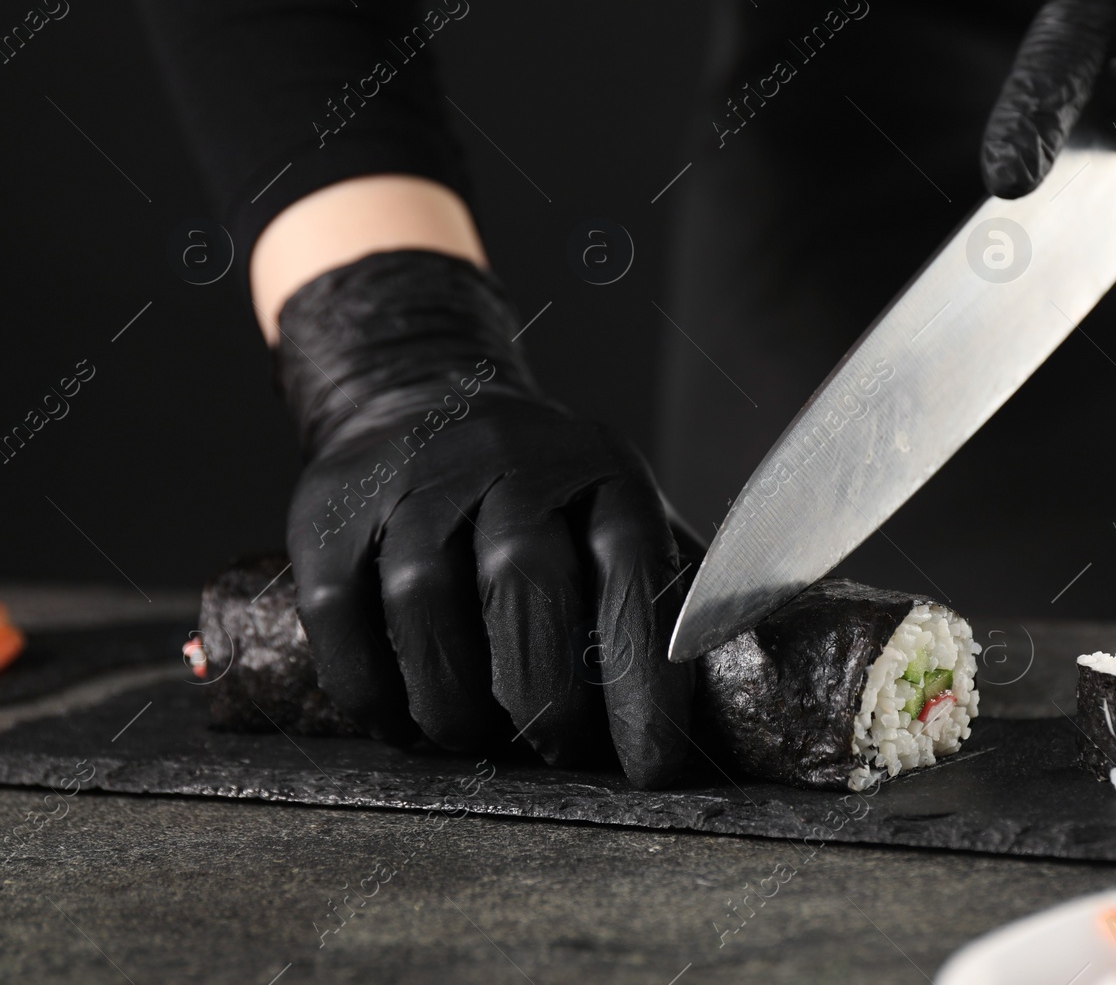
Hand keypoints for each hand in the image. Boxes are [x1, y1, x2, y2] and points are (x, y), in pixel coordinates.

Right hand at [277, 250, 693, 787]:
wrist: (424, 396)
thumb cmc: (546, 496)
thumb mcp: (619, 514)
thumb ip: (667, 592)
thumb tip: (734, 699)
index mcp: (603, 469)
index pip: (634, 572)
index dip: (645, 679)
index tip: (651, 768)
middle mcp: (510, 456)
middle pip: (524, 579)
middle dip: (544, 692)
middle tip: (555, 751)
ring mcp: (414, 475)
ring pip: (425, 598)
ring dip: (453, 699)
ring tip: (476, 738)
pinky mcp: (332, 506)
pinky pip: (342, 612)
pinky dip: (372, 688)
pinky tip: (401, 720)